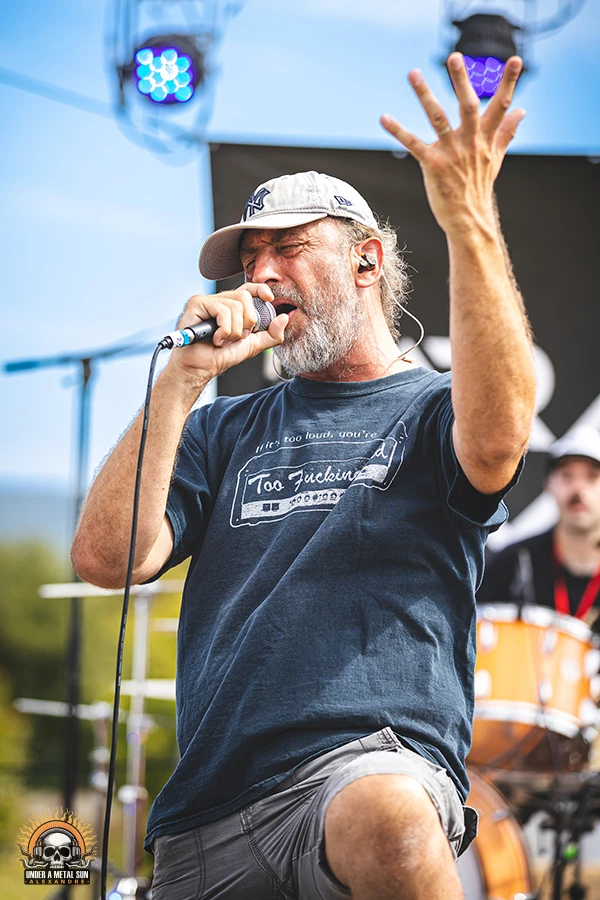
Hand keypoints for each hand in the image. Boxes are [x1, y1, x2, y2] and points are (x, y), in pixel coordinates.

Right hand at [166, 283, 287, 381]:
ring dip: (234, 331)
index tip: (270, 298)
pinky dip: (224, 330)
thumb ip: (271, 334)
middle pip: (245, 297)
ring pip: (235, 306)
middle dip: (248, 322)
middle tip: (238, 337)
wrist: (201, 368)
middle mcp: (220, 300)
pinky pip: (222, 310)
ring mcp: (207, 300)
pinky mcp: (197, 303)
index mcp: (232, 306)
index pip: (249, 289)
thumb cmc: (221, 356)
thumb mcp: (253, 345)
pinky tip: (215, 339)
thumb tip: (285, 318)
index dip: (261, 289)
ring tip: (223, 341)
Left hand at [380, 53, 525, 236]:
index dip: (509, 82)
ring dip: (425, 96)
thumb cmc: (479, 186)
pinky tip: (384, 117)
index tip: (516, 60)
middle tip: (454, 56)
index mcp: (486, 138)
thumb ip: (506, 131)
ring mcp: (451, 153)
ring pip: (438, 119)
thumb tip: (522, 111)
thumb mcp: (495, 157)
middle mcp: (470, 142)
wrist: (468, 219)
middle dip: (461, 81)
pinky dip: (398, 130)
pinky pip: (414, 144)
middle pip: (468, 106)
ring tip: (413, 73)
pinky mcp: (433, 165)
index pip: (501, 105)